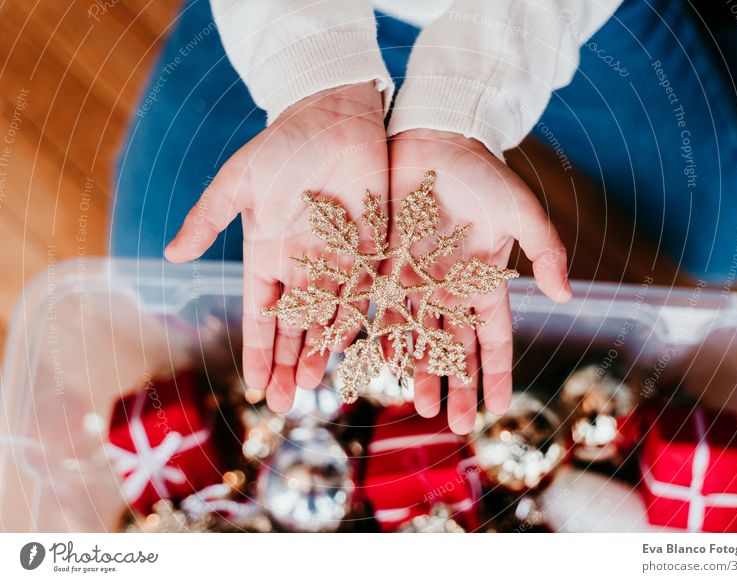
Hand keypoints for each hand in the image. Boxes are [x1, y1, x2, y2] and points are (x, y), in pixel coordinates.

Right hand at [165, 82, 387, 411]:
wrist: (335, 116)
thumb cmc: (283, 146)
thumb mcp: (239, 182)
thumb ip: (209, 219)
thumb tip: (171, 254)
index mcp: (270, 254)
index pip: (262, 313)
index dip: (259, 349)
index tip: (255, 383)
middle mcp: (304, 266)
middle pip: (295, 326)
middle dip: (289, 364)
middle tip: (286, 404)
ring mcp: (340, 261)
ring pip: (330, 318)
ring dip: (322, 352)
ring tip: (317, 387)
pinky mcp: (374, 249)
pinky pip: (368, 294)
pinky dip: (363, 322)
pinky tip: (359, 350)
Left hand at [388, 129, 571, 433]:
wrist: (434, 137)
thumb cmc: (484, 172)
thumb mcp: (522, 209)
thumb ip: (545, 250)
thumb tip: (565, 297)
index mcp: (484, 280)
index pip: (494, 337)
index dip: (497, 373)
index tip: (499, 409)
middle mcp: (449, 287)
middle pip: (453, 346)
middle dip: (454, 384)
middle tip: (450, 422)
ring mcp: (416, 277)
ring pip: (416, 334)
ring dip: (417, 369)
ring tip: (416, 404)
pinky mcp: (384, 262)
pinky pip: (380, 305)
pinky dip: (378, 333)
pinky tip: (374, 362)